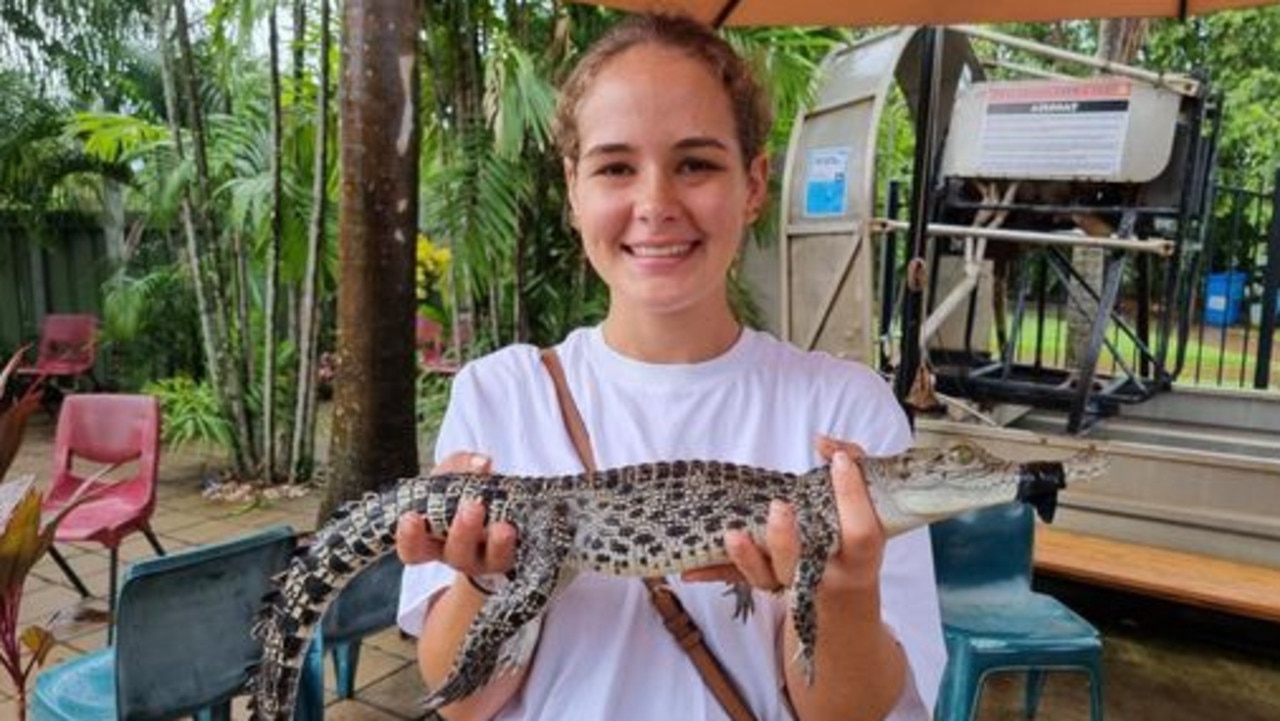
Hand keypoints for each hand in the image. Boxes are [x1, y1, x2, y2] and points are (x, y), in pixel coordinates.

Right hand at [394, 452, 518, 577]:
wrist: (496, 508)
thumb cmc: (461, 493)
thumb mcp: (450, 475)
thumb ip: (458, 465)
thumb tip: (482, 463)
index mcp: (430, 540)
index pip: (412, 549)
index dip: (409, 537)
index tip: (411, 518)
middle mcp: (456, 554)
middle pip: (454, 553)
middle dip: (463, 532)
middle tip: (472, 507)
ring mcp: (485, 561)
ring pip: (488, 559)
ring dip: (495, 543)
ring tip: (503, 527)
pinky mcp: (508, 559)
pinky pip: (512, 556)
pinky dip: (513, 543)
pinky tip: (515, 529)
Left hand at [683, 435, 884, 597]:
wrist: (846, 588)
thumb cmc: (854, 530)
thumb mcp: (870, 500)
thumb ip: (857, 464)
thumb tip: (822, 442)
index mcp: (860, 554)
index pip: (860, 530)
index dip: (852, 494)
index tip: (837, 461)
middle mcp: (828, 573)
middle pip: (807, 563)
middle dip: (787, 538)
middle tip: (778, 507)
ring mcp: (795, 583)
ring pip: (769, 577)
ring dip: (747, 559)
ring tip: (732, 535)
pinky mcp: (769, 583)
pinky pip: (739, 580)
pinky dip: (714, 574)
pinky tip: (689, 571)